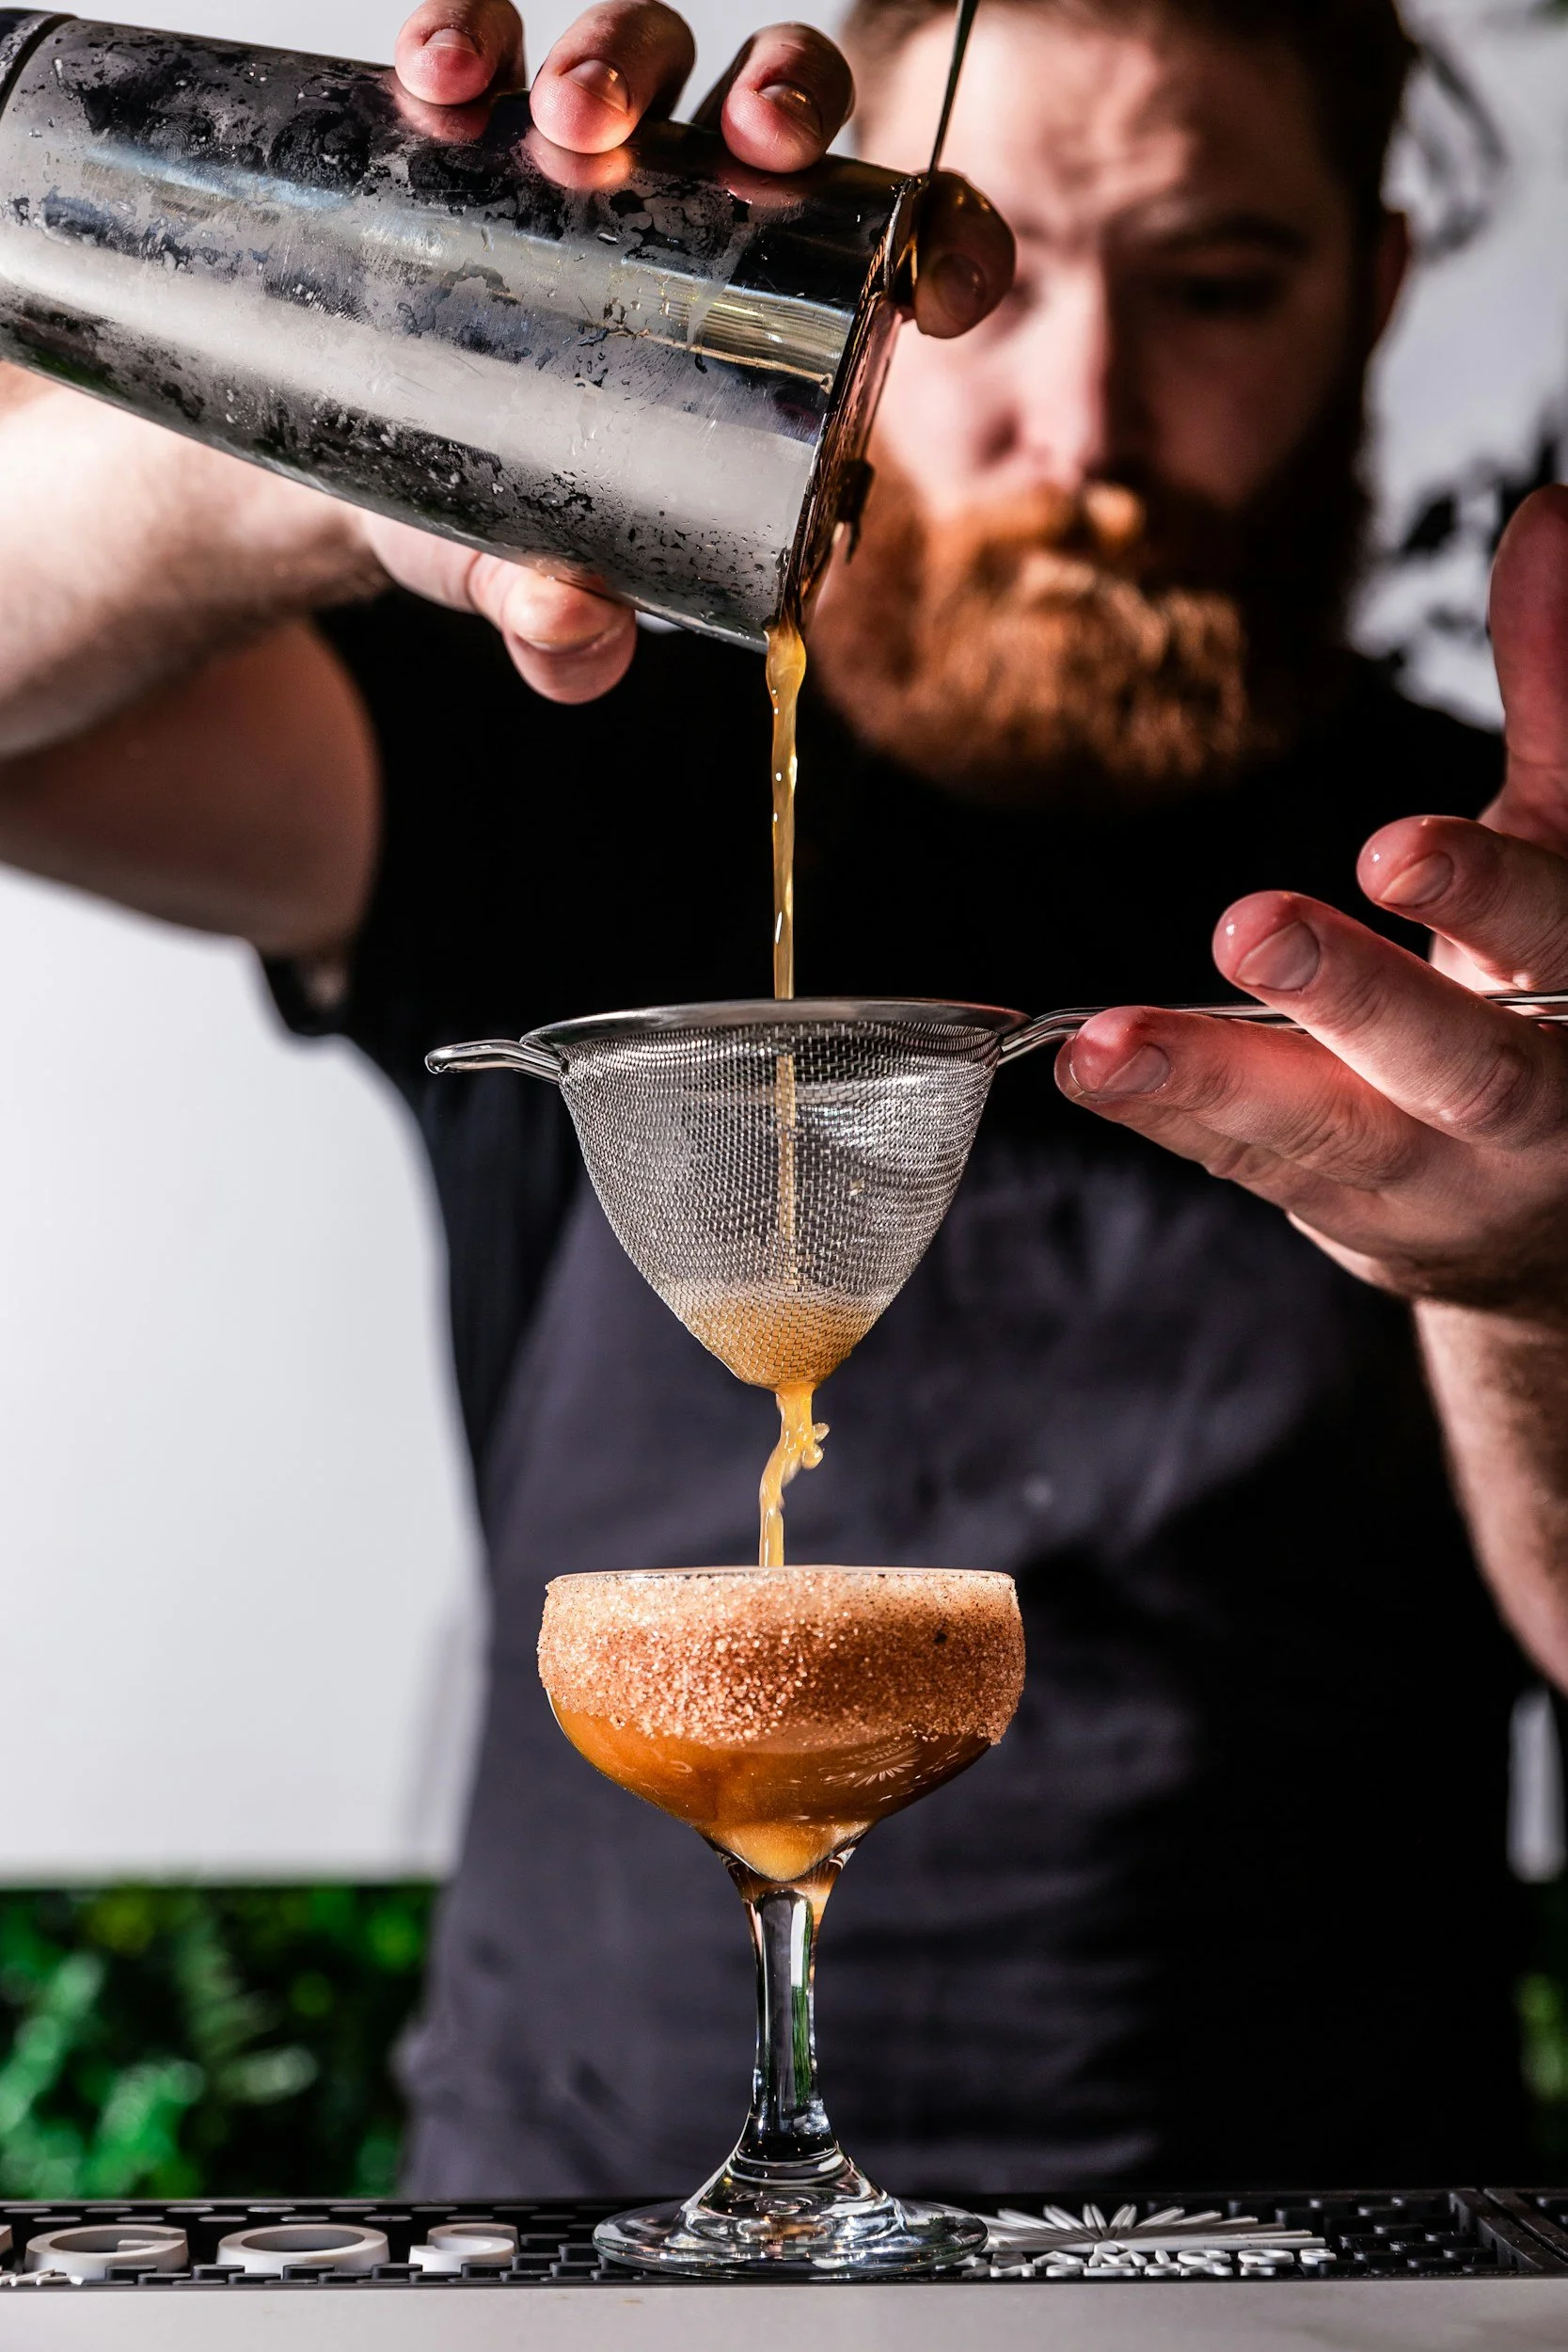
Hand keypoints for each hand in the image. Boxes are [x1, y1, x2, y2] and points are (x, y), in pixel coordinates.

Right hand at [362, 0, 1011, 703]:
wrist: (360, 474)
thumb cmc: (494, 525)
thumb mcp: (528, 586)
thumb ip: (561, 636)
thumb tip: (568, 626)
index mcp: (764, 318)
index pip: (895, 245)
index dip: (946, 242)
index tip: (942, 292)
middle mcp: (694, 211)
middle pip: (778, 104)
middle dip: (784, 95)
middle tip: (751, 145)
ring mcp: (589, 154)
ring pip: (645, 46)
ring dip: (618, 54)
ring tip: (568, 119)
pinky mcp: (474, 118)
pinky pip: (483, 42)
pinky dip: (464, 34)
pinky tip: (438, 80)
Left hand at [1057, 486, 1567, 1323]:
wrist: (1551, 1198)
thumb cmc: (1552, 979)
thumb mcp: (1566, 843)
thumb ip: (1553, 697)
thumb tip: (1548, 518)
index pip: (1557, 930)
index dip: (1486, 894)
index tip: (1400, 849)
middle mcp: (1535, 1100)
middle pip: (1460, 1060)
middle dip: (1360, 1001)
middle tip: (1251, 927)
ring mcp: (1439, 1177)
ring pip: (1333, 1136)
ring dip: (1214, 1081)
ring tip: (1105, 1044)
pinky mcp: (1346, 1209)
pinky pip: (1252, 1164)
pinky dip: (1170, 1113)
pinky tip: (1088, 1066)